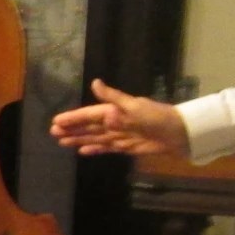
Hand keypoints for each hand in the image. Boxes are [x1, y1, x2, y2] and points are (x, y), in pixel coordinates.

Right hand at [48, 79, 191, 157]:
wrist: (181, 134)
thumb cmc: (158, 117)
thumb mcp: (135, 106)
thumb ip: (113, 98)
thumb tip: (94, 84)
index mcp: (116, 110)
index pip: (89, 115)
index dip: (73, 118)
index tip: (56, 122)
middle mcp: (116, 122)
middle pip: (90, 126)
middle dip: (72, 129)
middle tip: (53, 133)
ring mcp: (121, 135)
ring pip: (95, 138)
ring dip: (80, 139)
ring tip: (62, 142)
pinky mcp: (128, 147)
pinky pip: (107, 148)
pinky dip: (95, 149)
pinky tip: (83, 151)